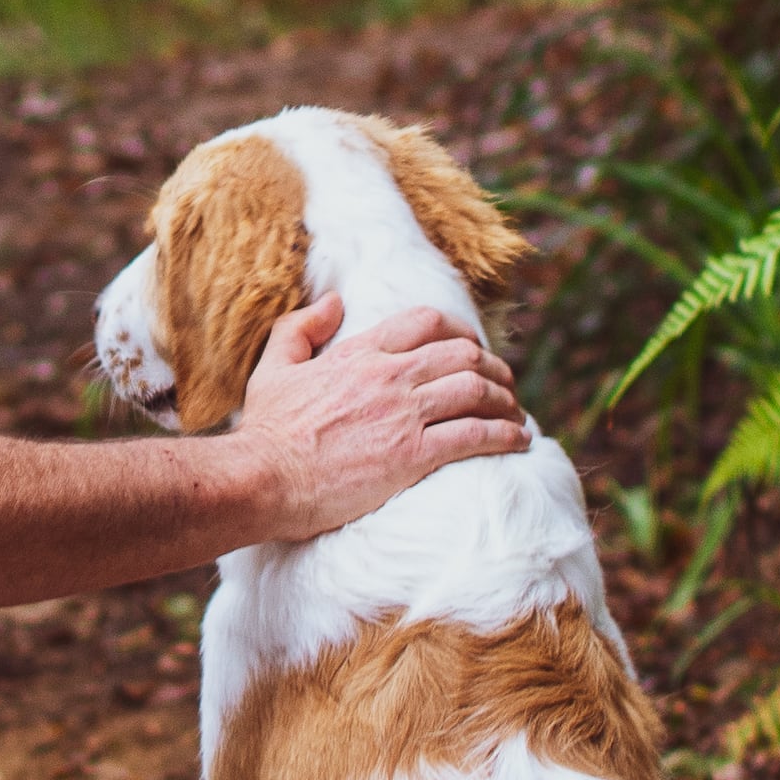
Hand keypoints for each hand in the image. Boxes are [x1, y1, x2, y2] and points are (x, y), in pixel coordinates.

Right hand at [226, 292, 527, 540]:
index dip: (461, 331)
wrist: (261, 478)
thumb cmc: (266, 430)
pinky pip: (475, 436)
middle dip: (494, 366)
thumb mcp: (275, 367)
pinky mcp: (412, 456)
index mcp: (359, 353)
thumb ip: (301, 328)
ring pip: (475, 390)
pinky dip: (504, 435)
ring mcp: (402, 414)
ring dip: (506, 400)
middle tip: (505, 383)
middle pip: (463, 354)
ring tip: (516, 413)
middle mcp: (388, 376)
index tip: (474, 348)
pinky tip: (518, 441)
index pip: (426, 323)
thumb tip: (334, 301)